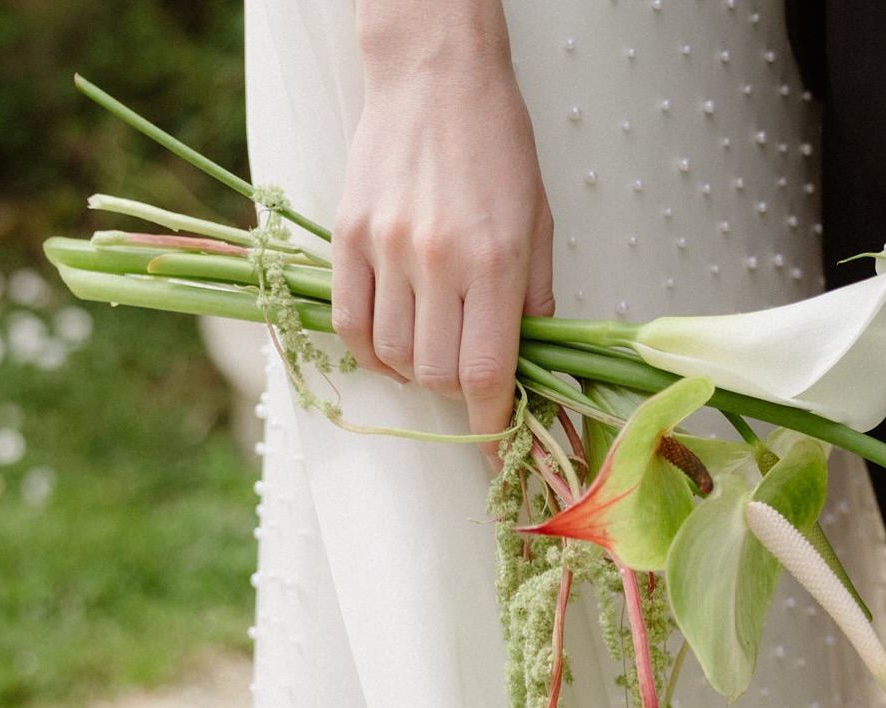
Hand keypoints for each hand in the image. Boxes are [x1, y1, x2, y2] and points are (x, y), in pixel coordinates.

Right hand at [331, 11, 555, 442]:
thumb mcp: (537, 222)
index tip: (497, 455)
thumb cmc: (495, 143)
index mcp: (493, 262)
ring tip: (431, 354)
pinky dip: (371, 352)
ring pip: (394, 357)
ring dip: (414, 374)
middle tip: (468, 381)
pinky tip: (391, 346)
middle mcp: (436, 261)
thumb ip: (533, 301)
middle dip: (456, 396)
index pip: (487, 374)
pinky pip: (350, 323)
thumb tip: (531, 367)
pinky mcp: (348, 237)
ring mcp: (386, 249)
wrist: (434, 74)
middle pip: (437, 375)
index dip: (492, 427)